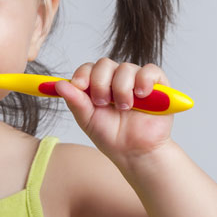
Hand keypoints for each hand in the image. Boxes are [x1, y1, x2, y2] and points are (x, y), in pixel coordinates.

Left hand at [54, 58, 174, 165]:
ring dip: (122, 89)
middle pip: (105, 64)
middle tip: (103, 103)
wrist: (134, 152)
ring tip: (124, 108)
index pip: (88, 68)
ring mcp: (137, 81)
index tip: (79, 86)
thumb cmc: (111, 137)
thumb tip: (58, 84)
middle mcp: (117, 79)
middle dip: (100, 83)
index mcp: (98, 86)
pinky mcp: (157, 85)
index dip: (82, 74)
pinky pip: (150, 71)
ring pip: (126, 68)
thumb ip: (74, 101)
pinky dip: (144, 80)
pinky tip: (141, 95)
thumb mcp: (87, 119)